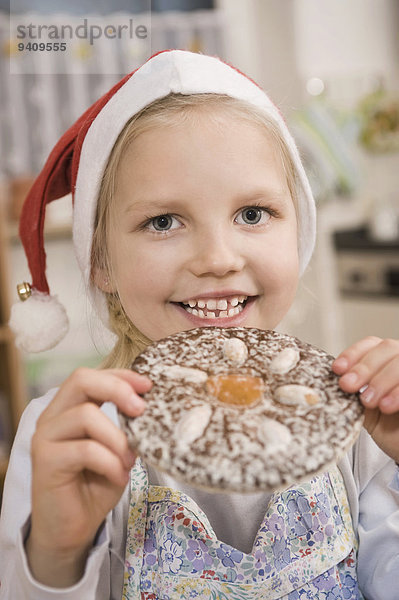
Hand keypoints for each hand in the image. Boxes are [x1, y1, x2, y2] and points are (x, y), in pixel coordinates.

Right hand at [26, 367, 151, 587]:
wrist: (72, 529)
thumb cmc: (95, 485)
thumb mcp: (118, 449)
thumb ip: (127, 427)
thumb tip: (152, 408)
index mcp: (69, 408)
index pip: (91, 376)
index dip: (120, 376)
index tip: (148, 385)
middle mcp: (53, 416)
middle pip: (81, 380)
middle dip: (117, 389)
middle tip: (141, 409)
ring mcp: (46, 437)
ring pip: (86, 415)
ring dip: (118, 439)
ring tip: (129, 461)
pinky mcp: (45, 461)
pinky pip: (86, 450)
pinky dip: (110, 462)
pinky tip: (119, 477)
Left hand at [332, 336, 398, 462]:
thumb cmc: (387, 427)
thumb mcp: (363, 408)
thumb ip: (352, 391)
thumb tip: (326, 381)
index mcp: (387, 360)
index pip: (371, 345)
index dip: (353, 354)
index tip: (337, 369)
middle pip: (386, 348)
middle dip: (363, 367)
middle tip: (347, 386)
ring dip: (381, 380)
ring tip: (368, 401)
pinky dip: (398, 392)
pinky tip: (386, 406)